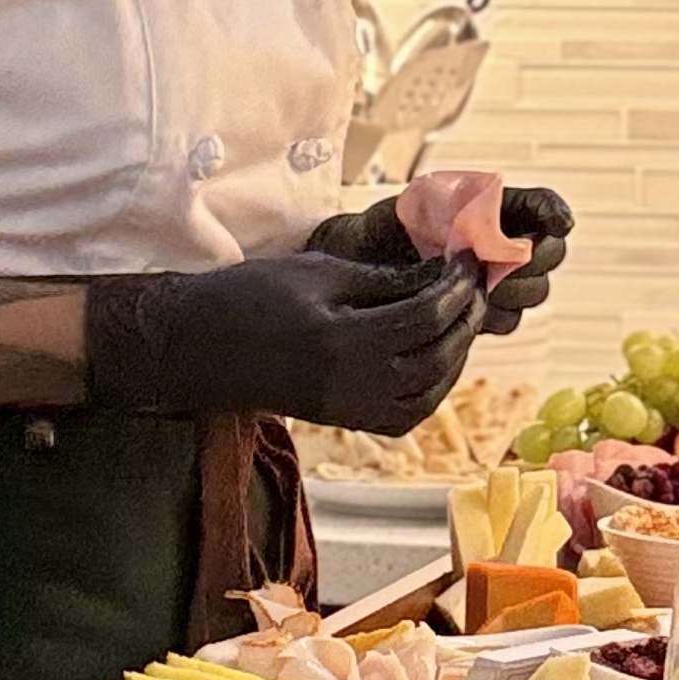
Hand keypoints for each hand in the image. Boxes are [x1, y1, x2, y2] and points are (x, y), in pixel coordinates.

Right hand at [84, 251, 486, 434]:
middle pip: (438, 356)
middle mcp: (355, 386)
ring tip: (463, 317)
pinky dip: (434, 388)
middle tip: (476, 284)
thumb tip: (435, 276)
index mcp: (346, 342)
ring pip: (432, 392)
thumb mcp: (319, 272)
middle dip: (466, 318)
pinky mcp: (344, 420)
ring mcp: (351, 410)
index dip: (457, 287)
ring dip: (457, 355)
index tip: (469, 259)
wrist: (201, 346)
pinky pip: (407, 415)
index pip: (427, 317)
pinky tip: (438, 358)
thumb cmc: (252, 297)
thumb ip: (381, 280)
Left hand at [305, 186, 572, 337]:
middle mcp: (502, 243)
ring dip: (510, 289)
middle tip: (496, 260)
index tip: (557, 222)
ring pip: (535, 290)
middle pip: (549, 254)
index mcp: (492, 208)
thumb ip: (460, 209)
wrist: (357, 267)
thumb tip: (488, 231)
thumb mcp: (417, 205)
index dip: (555, 211)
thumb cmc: (385, 227)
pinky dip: (492, 315)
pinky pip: (509, 320)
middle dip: (530, 258)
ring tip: (473, 282)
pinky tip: (463, 307)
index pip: (542, 206)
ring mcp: (498, 280)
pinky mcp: (484, 312)